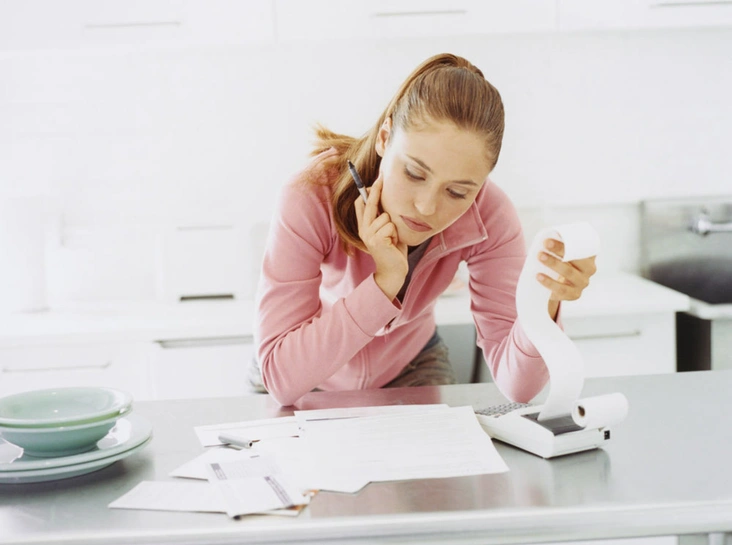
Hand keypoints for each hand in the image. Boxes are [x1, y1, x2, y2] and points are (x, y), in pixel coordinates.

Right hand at [354, 174, 407, 300]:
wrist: (393, 271)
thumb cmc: (393, 249)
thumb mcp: (387, 231)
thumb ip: (384, 219)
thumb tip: (387, 199)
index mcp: (364, 226)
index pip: (361, 204)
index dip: (367, 191)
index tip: (376, 180)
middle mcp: (363, 230)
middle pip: (369, 204)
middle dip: (376, 190)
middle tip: (381, 176)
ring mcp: (369, 235)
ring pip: (385, 217)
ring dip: (393, 226)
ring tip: (393, 238)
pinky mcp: (376, 241)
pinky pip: (390, 226)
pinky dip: (395, 234)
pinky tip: (393, 243)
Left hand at [536, 238, 596, 319]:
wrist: (560, 286)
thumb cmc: (561, 264)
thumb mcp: (563, 254)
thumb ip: (559, 246)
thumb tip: (546, 237)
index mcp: (589, 256)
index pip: (581, 247)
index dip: (569, 242)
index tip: (550, 239)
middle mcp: (589, 269)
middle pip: (575, 259)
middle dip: (559, 250)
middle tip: (545, 244)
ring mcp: (582, 283)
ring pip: (568, 272)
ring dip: (553, 263)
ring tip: (540, 257)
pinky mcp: (575, 294)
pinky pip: (562, 289)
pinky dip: (549, 282)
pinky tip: (538, 276)